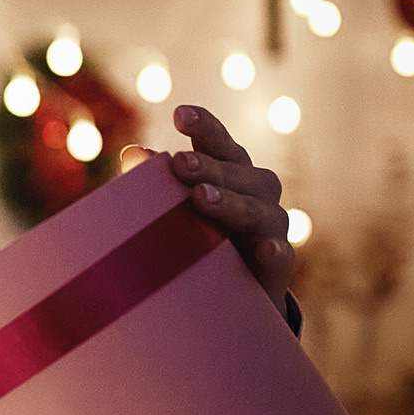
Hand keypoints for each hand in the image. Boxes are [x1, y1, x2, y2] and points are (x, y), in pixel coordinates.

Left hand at [127, 105, 291, 310]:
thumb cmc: (193, 242)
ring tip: (201, 199)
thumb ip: (151, 185)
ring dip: (232, 203)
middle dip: (211, 167)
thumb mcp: (169, 213)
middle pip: (241, 174)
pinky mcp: (276, 267)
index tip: (180, 114)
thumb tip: (132, 153)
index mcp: (229, 175)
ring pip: (261, 210)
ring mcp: (269, 230)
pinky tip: (263, 249)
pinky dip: (273, 251)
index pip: (220, 145)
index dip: (205, 128)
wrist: (225, 300)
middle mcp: (255, 195)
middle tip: (181, 164)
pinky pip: (281, 256)